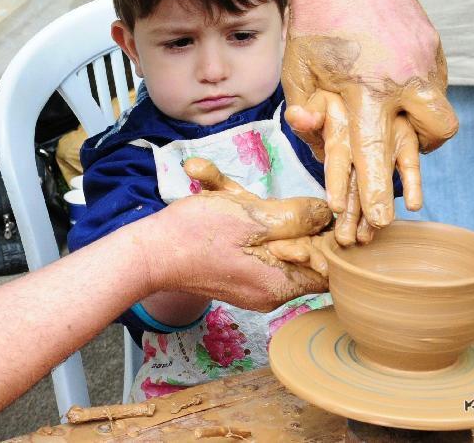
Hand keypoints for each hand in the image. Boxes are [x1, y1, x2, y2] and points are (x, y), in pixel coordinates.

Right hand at [147, 158, 331, 311]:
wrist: (145, 254)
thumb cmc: (193, 236)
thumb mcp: (252, 218)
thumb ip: (295, 217)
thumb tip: (326, 215)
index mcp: (280, 283)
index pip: (327, 268)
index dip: (327, 236)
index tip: (312, 209)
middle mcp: (269, 289)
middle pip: (297, 248)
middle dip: (281, 214)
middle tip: (255, 200)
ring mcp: (250, 280)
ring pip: (268, 236)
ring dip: (250, 206)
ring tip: (221, 189)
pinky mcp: (233, 269)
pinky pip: (246, 239)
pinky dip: (233, 213)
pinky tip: (207, 185)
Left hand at [282, 0, 457, 234]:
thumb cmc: (307, 27)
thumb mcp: (298, 78)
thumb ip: (312, 120)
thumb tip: (323, 150)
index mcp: (365, 90)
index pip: (376, 155)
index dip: (378, 192)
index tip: (382, 220)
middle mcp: (403, 75)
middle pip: (432, 135)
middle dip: (418, 153)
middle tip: (396, 153)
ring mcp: (423, 54)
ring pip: (440, 108)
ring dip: (419, 121)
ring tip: (392, 112)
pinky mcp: (431, 39)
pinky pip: (435, 79)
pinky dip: (418, 89)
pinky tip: (395, 76)